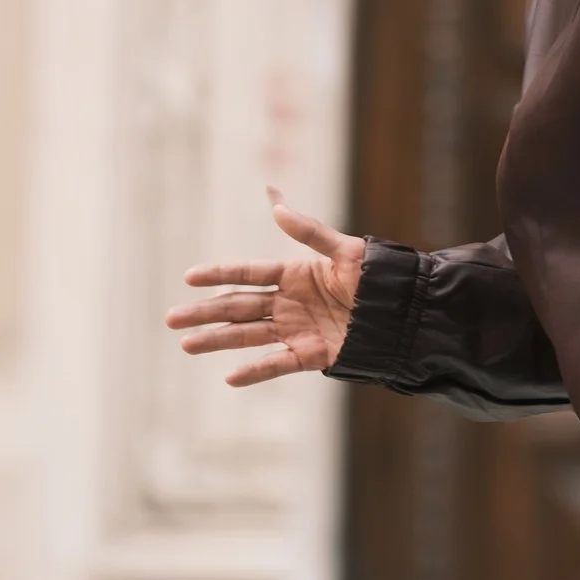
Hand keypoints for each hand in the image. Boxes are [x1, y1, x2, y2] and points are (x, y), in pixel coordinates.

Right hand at [165, 188, 365, 386]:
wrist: (406, 313)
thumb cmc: (378, 278)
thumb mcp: (346, 251)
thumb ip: (309, 231)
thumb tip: (275, 202)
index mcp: (295, 274)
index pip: (248, 273)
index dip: (220, 274)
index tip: (189, 277)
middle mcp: (289, 302)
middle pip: (239, 306)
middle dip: (205, 312)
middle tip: (173, 318)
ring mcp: (297, 330)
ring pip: (249, 335)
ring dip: (218, 340)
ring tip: (187, 344)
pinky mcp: (312, 355)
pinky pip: (278, 363)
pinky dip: (255, 370)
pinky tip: (230, 377)